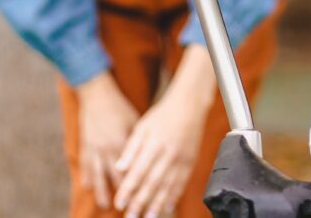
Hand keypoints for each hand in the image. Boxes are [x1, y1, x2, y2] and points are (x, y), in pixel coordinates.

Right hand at [76, 72, 139, 208]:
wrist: (97, 95)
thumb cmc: (119, 107)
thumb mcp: (134, 122)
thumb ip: (138, 142)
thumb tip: (149, 157)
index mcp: (121, 143)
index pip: (130, 170)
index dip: (135, 185)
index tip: (141, 197)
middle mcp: (107, 149)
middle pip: (113, 177)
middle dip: (120, 194)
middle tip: (125, 207)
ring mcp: (94, 148)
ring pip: (97, 175)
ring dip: (101, 192)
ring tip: (104, 205)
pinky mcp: (85, 144)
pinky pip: (84, 165)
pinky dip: (86, 176)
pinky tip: (87, 187)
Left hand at [113, 45, 215, 217]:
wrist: (189, 104)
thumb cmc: (163, 114)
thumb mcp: (142, 126)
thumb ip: (131, 148)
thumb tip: (120, 167)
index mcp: (154, 145)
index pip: (138, 172)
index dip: (128, 190)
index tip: (119, 203)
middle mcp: (168, 154)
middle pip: (152, 183)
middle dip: (140, 202)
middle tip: (130, 216)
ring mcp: (181, 159)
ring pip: (168, 186)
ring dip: (157, 204)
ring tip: (148, 217)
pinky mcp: (191, 161)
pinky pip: (182, 182)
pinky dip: (174, 196)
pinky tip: (167, 206)